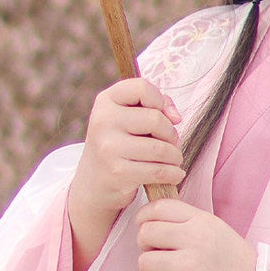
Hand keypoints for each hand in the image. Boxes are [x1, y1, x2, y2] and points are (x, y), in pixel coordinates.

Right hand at [69, 77, 184, 270]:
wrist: (94, 182)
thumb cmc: (121, 144)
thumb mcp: (128, 118)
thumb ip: (155, 105)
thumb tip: (176, 117)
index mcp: (106, 101)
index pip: (142, 87)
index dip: (161, 101)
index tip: (168, 117)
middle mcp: (103, 121)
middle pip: (156, 119)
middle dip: (171, 134)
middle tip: (171, 144)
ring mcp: (108, 147)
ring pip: (160, 148)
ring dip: (175, 156)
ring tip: (173, 160)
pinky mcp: (117, 172)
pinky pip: (158, 170)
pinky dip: (173, 174)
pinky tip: (175, 174)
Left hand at [137, 201, 262, 270]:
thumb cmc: (237, 265)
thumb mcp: (218, 231)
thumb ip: (190, 223)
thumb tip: (153, 221)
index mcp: (203, 221)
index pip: (160, 207)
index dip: (145, 217)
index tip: (146, 228)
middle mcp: (197, 239)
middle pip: (146, 233)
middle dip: (145, 245)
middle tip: (157, 255)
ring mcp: (192, 265)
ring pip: (144, 261)